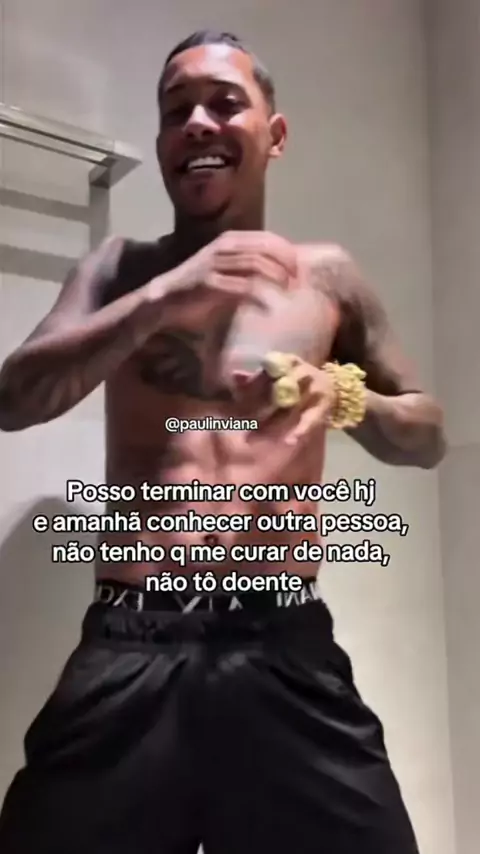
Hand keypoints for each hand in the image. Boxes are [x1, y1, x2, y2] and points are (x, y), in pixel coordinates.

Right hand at [150, 231, 297, 323]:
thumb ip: (248, 270)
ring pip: (256, 264)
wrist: (164, 301)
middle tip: (298, 282)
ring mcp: (215, 263)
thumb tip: (281, 276)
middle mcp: (223, 247)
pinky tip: (268, 308)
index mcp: (229, 241)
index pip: (267, 238)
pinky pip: (241, 287)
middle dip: (286, 264)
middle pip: (265, 248)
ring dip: (276, 278)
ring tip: (288, 292)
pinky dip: (259, 297)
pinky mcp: (208, 283)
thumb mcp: (227, 274)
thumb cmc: (199, 290)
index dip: (287, 252)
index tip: (300, 269)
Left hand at [235, 354, 336, 444]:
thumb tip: (234, 375)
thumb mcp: (279, 374)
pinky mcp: (323, 406)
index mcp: (288, 361)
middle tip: (242, 422)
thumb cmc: (297, 380)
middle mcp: (303, 371)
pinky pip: (310, 419)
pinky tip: (290, 441)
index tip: (238, 399)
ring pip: (290, 407)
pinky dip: (301, 430)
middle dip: (259, 407)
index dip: (252, 385)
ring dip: (273, 423)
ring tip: (255, 438)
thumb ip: (256, 377)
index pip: (267, 371)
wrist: (333, 385)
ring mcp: (315, 389)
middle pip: (278, 389)